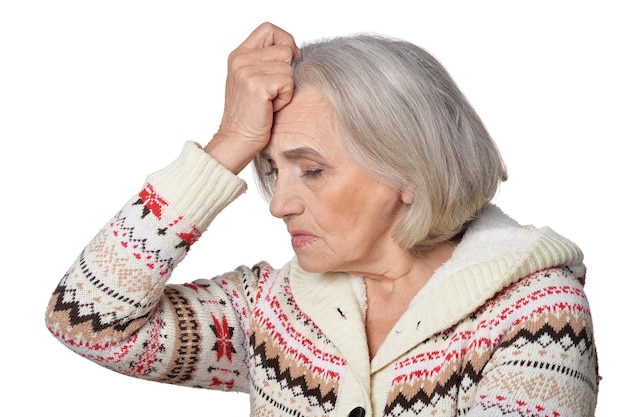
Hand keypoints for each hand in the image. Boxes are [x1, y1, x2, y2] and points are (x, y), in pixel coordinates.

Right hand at [204, 22, 299, 173]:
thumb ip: (265, 61)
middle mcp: (241, 59)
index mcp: (238, 55)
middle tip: (272, 91)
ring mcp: (247, 71)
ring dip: (286, 87)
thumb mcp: (252, 80)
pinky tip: (270, 107)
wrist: (237, 139)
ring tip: (270, 100)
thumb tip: (294, 51)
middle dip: (287, 71)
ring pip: (289, 67)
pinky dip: (285, 98)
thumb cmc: (250, 114)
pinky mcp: (258, 85)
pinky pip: (288, 82)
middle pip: (285, 48)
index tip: (286, 62)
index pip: (269, 29)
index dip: (284, 42)